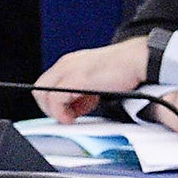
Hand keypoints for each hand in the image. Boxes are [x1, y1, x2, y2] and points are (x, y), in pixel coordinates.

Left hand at [29, 35, 150, 121]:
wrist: (138, 60)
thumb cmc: (123, 70)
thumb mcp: (95, 80)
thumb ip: (82, 91)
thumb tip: (76, 107)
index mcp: (70, 63)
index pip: (46, 85)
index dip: (54, 102)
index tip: (69, 111)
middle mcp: (66, 64)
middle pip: (40, 90)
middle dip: (51, 107)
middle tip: (69, 115)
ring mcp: (69, 70)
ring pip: (43, 95)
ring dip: (56, 111)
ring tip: (73, 116)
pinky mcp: (75, 79)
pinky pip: (55, 101)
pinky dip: (61, 113)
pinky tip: (73, 117)